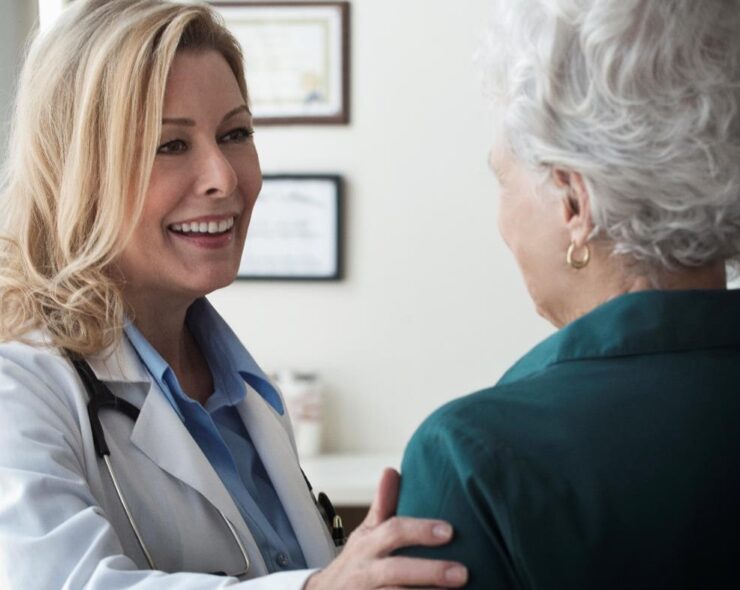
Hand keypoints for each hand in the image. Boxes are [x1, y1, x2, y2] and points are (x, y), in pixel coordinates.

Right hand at [305, 468, 467, 589]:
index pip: (394, 531)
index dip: (420, 531)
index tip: (450, 531)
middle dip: (430, 571)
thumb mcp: (366, 532)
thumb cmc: (358, 560)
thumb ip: (383, 505)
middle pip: (397, 570)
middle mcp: (367, 570)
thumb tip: (391, 470)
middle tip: (463, 573)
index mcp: (369, 543)